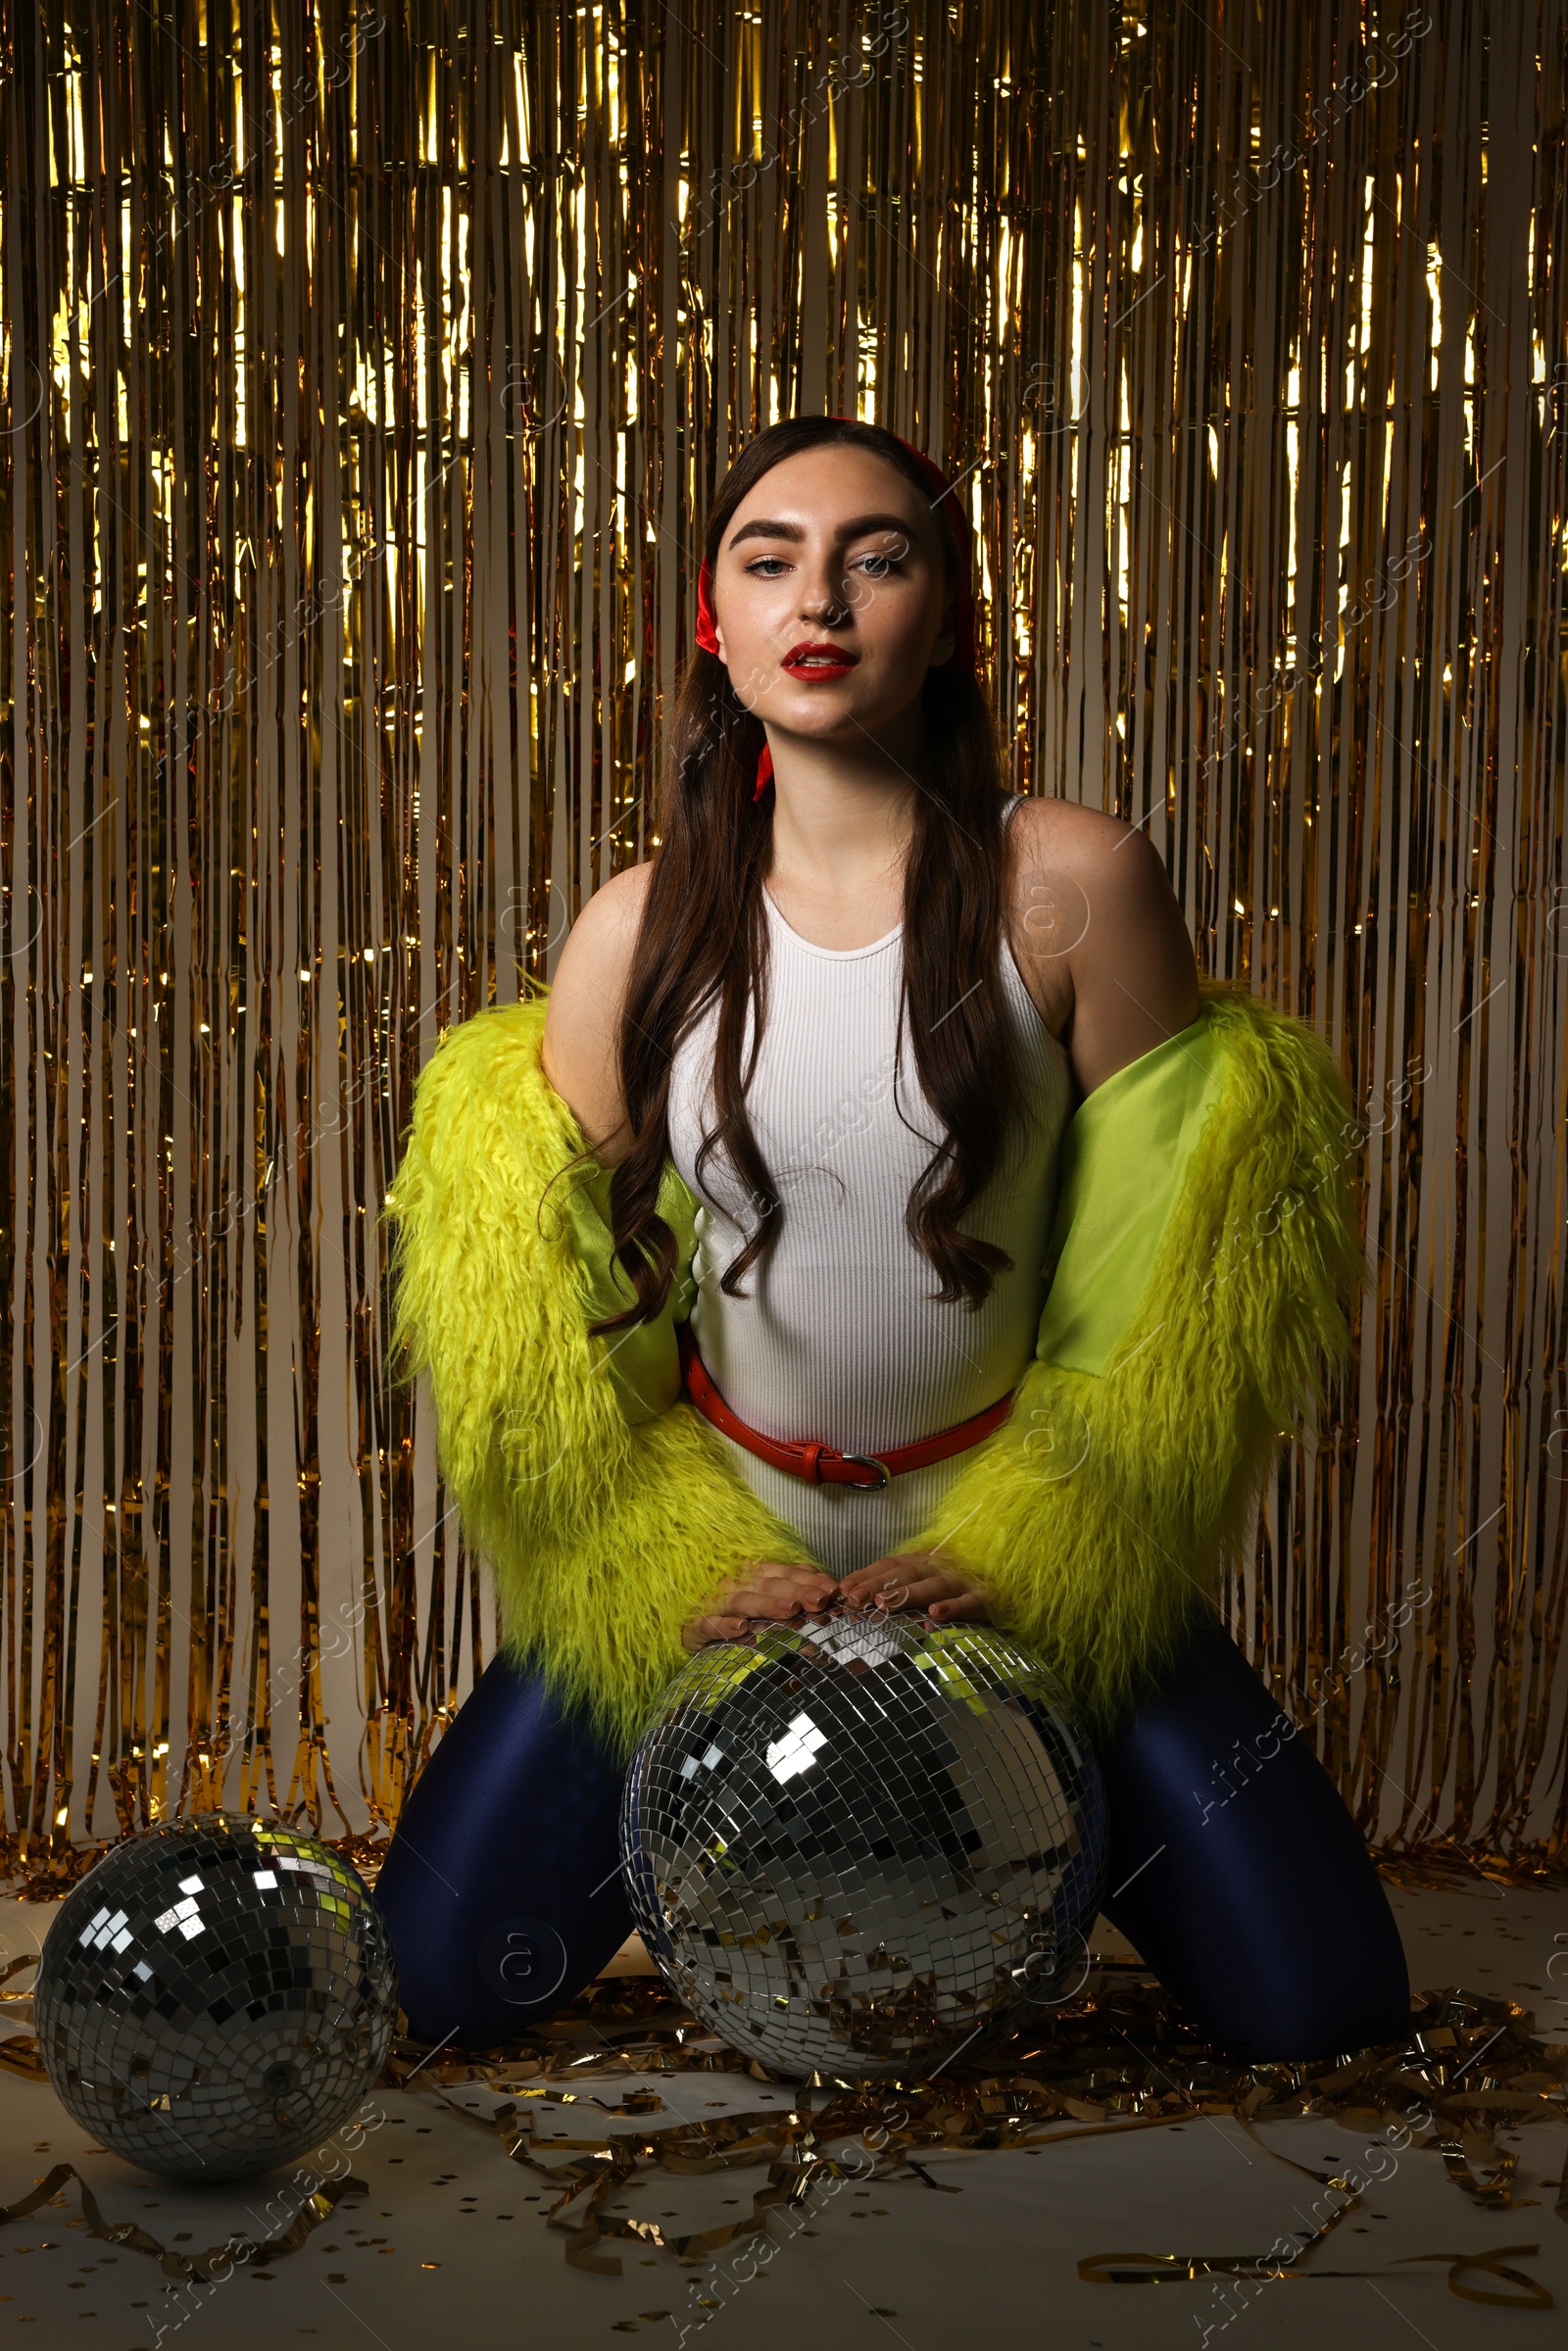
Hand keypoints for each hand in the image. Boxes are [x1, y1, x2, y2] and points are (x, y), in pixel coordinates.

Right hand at [682, 1561, 839, 1652]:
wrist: (688, 1627)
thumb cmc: (731, 1611)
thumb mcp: (762, 1597)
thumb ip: (791, 1589)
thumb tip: (823, 1587)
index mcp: (753, 1575)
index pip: (785, 1574)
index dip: (808, 1580)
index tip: (832, 1590)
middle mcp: (734, 1584)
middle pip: (769, 1585)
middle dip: (796, 1592)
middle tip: (819, 1600)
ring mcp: (714, 1603)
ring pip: (741, 1601)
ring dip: (765, 1605)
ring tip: (788, 1611)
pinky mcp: (696, 1625)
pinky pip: (708, 1624)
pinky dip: (724, 1625)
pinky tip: (740, 1629)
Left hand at [835, 1551, 989, 1625]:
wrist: (1006, 1583)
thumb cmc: (958, 1587)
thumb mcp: (926, 1585)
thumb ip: (899, 1592)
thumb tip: (862, 1602)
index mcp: (922, 1562)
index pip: (889, 1566)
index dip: (866, 1575)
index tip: (843, 1590)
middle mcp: (939, 1567)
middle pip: (905, 1573)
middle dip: (878, 1586)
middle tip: (855, 1600)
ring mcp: (961, 1581)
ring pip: (933, 1585)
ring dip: (908, 1594)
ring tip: (886, 1604)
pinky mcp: (983, 1598)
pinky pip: (967, 1603)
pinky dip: (952, 1608)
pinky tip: (934, 1617)